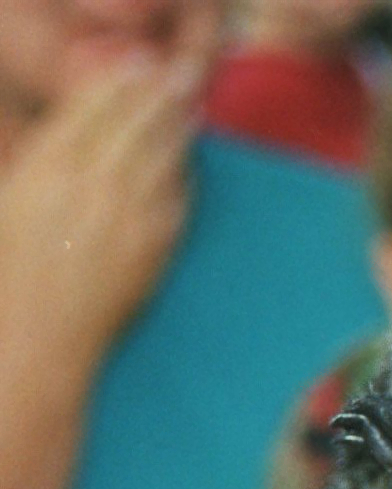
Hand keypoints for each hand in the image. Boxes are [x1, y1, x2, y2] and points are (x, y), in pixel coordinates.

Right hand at [0, 58, 200, 371]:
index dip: (119, 83)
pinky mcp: (155, 243)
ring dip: (176, 127)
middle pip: (135, 123)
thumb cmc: (16, 267)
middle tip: (174, 78)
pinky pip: (175, 196)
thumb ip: (47, 159)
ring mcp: (128, 212)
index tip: (136, 66)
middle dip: (157, 96)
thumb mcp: (15, 197)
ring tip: (186, 106)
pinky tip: (186, 162)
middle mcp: (91, 182)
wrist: (40, 330)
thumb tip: (77, 131)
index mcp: (47, 166)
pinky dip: (181, 174)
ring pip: (162, 155)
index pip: (92, 107)